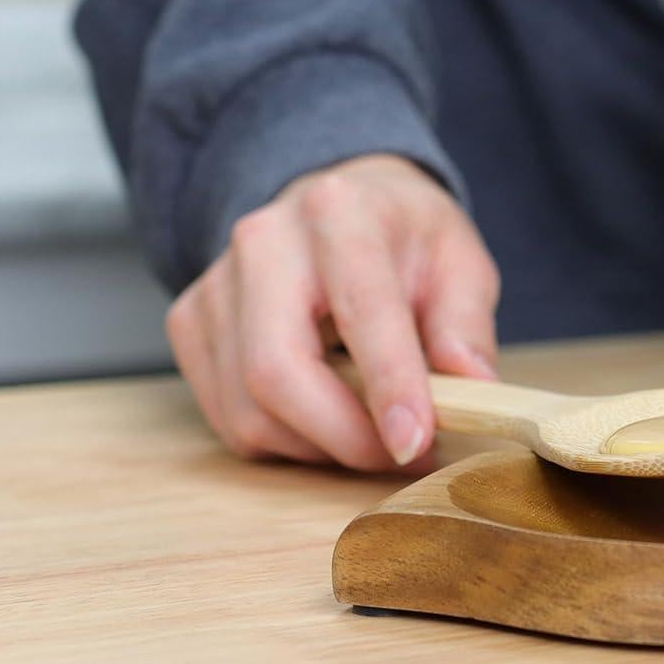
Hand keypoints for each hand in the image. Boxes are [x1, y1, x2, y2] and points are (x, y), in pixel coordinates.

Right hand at [166, 154, 499, 469]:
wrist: (341, 205)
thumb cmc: (405, 240)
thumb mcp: (461, 264)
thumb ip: (466, 327)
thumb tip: (473, 390)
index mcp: (341, 212)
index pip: (361, 309)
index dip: (389, 385)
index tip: (415, 444)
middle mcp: (264, 241)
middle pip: (276, 369)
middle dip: (343, 435)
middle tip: (399, 457)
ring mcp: (216, 282)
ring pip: (247, 407)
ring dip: (317, 446)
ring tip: (371, 436)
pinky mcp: (190, 322)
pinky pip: (226, 415)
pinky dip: (283, 440)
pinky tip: (326, 419)